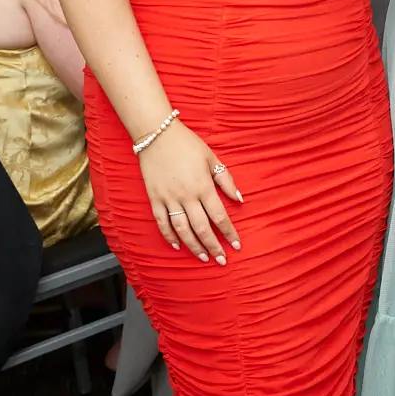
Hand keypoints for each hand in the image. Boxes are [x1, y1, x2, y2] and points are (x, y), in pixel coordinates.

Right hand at [138, 121, 241, 264]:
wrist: (157, 134)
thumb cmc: (188, 144)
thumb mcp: (211, 158)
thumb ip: (225, 180)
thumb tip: (240, 199)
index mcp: (203, 186)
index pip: (220, 216)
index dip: (229, 233)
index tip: (236, 246)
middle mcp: (187, 196)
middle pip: (202, 228)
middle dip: (214, 246)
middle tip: (222, 260)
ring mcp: (169, 199)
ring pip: (182, 229)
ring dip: (194, 246)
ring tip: (203, 257)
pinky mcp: (154, 198)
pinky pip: (162, 222)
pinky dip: (169, 236)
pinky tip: (178, 246)